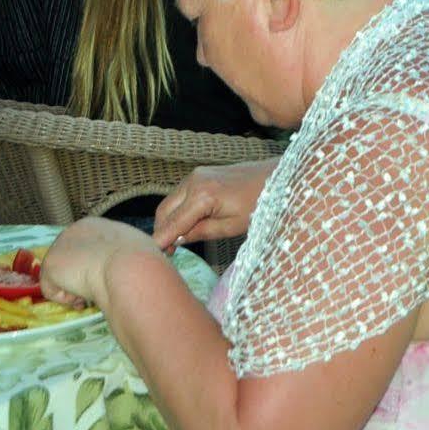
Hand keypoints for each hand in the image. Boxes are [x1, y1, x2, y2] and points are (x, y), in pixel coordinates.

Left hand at [40, 217, 154, 309]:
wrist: (130, 267)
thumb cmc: (141, 260)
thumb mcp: (136, 248)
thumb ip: (123, 252)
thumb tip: (127, 263)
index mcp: (95, 225)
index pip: (85, 250)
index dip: (94, 268)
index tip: (105, 280)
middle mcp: (73, 230)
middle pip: (70, 262)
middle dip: (81, 278)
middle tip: (98, 290)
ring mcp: (59, 246)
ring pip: (61, 277)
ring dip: (76, 289)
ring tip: (92, 293)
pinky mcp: (50, 264)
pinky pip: (53, 290)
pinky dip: (68, 298)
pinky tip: (83, 295)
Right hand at [152, 160, 269, 249]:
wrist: (276, 176)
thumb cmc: (260, 203)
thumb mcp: (232, 226)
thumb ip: (201, 233)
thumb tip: (177, 240)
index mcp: (202, 195)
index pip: (172, 223)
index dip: (160, 240)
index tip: (152, 256)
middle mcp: (194, 181)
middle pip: (164, 211)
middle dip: (162, 231)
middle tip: (168, 252)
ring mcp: (196, 175)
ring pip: (169, 202)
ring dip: (169, 220)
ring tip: (177, 240)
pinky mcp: (200, 173)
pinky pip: (180, 195)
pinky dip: (178, 210)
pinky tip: (187, 224)